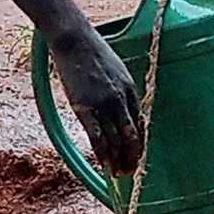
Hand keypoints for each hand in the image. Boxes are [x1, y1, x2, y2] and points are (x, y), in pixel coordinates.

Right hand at [49, 24, 142, 174]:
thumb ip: (120, 90)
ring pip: (114, 139)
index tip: (137, 156)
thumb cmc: (92, 52)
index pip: (139, 123)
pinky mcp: (84, 106)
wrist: (74, 40)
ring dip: (117, 159)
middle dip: (131, 156)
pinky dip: (101, 152)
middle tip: (130, 172)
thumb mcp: (115, 69)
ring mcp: (102, 103)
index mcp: (129, 89)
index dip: (138, 143)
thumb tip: (120, 109)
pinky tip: (103, 163)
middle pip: (130, 135)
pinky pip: (96, 136)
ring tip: (117, 173)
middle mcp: (119, 99)